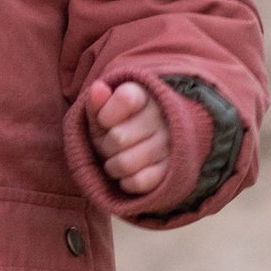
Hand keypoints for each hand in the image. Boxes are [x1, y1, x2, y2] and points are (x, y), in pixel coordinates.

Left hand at [84, 77, 170, 198]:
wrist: (148, 144)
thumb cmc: (118, 126)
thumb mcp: (103, 112)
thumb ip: (97, 102)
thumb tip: (97, 88)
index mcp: (147, 95)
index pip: (125, 99)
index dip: (105, 116)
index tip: (105, 120)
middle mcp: (164, 117)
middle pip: (118, 138)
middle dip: (106, 146)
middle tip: (111, 144)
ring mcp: (171, 144)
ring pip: (125, 164)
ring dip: (113, 166)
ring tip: (118, 159)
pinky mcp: (172, 170)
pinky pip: (139, 182)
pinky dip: (126, 181)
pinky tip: (129, 173)